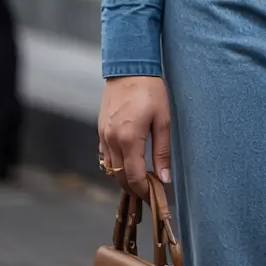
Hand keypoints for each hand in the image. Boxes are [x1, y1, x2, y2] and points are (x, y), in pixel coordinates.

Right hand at [98, 76, 171, 199]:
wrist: (129, 67)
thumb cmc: (150, 90)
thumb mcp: (162, 119)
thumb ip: (162, 151)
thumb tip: (165, 178)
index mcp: (128, 139)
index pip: (134, 177)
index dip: (144, 191)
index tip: (155, 197)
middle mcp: (112, 140)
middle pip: (119, 177)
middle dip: (134, 189)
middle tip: (149, 194)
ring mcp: (103, 135)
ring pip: (110, 169)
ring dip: (123, 179)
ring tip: (140, 181)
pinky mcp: (101, 129)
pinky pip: (105, 156)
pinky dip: (115, 166)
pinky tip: (128, 164)